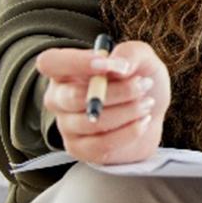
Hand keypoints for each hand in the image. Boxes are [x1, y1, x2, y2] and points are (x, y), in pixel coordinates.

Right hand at [36, 40, 170, 164]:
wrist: (151, 110)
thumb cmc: (140, 78)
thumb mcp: (142, 58)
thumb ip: (130, 53)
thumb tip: (117, 65)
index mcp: (65, 69)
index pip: (50, 63)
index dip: (76, 63)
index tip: (109, 64)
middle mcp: (58, 97)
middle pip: (73, 97)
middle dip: (118, 91)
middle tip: (144, 84)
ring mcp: (66, 125)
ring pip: (92, 122)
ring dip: (129, 111)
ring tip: (147, 103)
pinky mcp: (79, 149)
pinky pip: (101, 145)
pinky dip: (129, 132)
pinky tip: (143, 121)